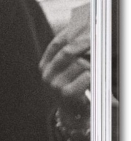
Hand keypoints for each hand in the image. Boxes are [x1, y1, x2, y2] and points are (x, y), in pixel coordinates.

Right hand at [40, 2, 90, 118]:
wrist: (73, 115)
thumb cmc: (74, 88)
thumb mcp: (67, 71)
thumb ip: (70, 55)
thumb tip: (81, 31)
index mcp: (44, 65)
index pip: (56, 44)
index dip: (70, 34)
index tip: (86, 25)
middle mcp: (46, 74)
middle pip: (68, 52)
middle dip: (85, 44)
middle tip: (97, 38)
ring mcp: (55, 84)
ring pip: (81, 64)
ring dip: (92, 65)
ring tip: (93, 71)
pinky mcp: (66, 94)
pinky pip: (87, 75)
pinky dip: (94, 75)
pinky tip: (93, 79)